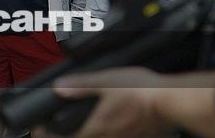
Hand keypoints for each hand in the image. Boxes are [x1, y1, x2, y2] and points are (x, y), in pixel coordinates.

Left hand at [53, 67, 172, 137]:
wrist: (173, 102)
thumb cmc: (141, 92)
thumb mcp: (107, 82)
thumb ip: (82, 86)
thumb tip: (59, 87)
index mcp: (97, 128)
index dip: (49, 135)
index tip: (41, 129)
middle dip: (70, 135)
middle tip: (61, 127)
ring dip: (92, 134)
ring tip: (88, 123)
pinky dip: (112, 133)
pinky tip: (116, 123)